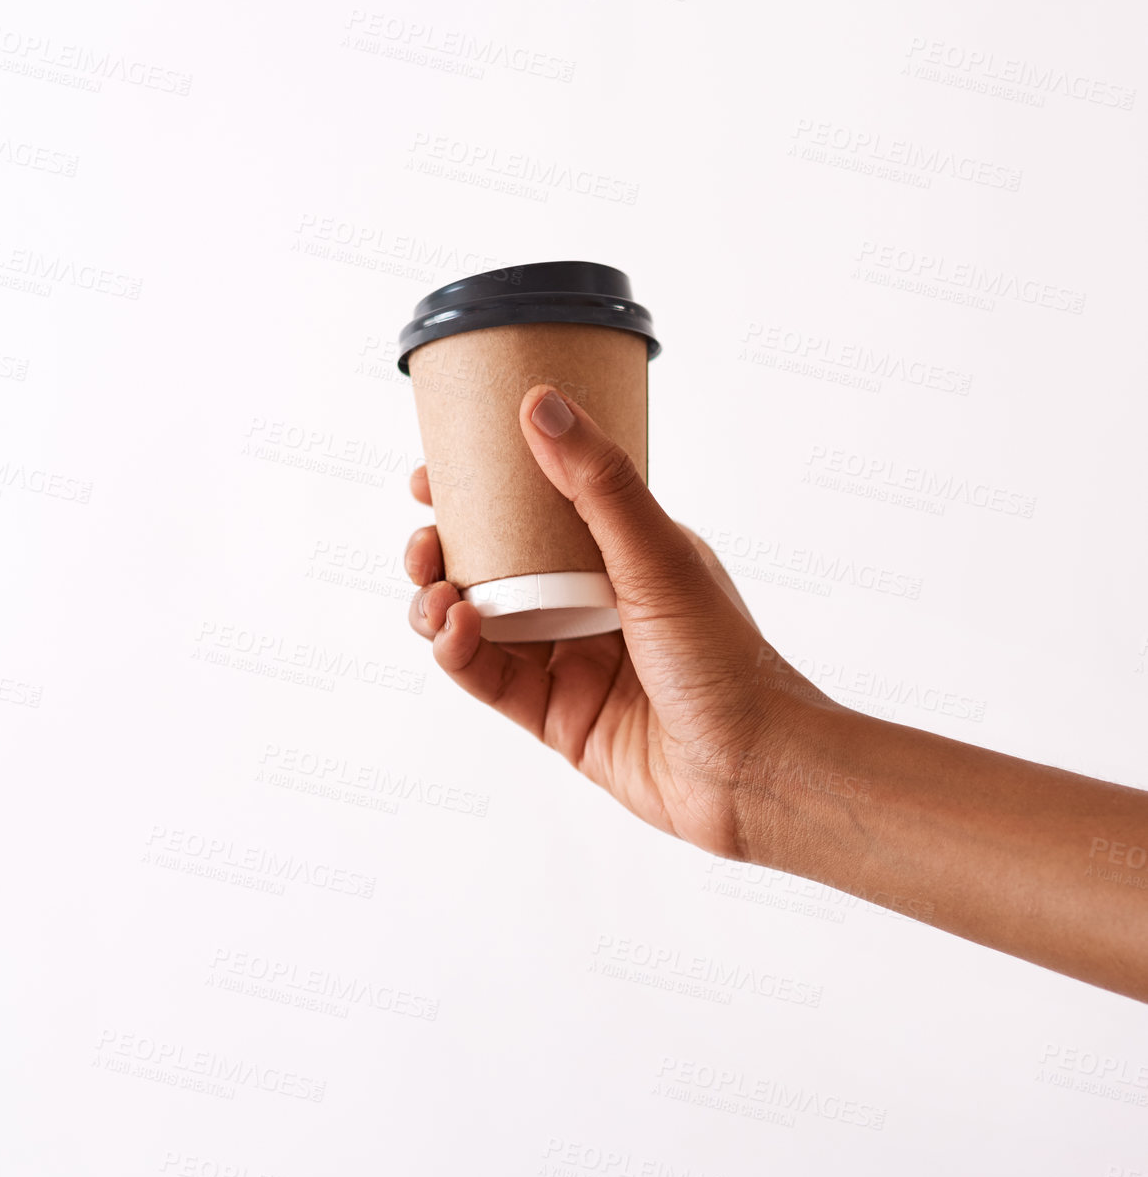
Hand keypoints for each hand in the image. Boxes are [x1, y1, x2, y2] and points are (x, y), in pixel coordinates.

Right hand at [404, 384, 829, 862]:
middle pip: (496, 565)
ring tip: (438, 596)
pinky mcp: (556, 718)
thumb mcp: (659, 555)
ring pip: (482, 623)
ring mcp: (571, 663)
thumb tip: (539, 405)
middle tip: (423, 542)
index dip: (481, 489)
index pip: (538, 507)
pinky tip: (455, 633)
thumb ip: (597, 483)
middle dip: (445, 550)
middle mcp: (593, 604)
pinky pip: (490, 680)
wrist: (753, 772)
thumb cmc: (727, 660)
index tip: (431, 474)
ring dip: (442, 603)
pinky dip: (459, 654)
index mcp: (623, 554)